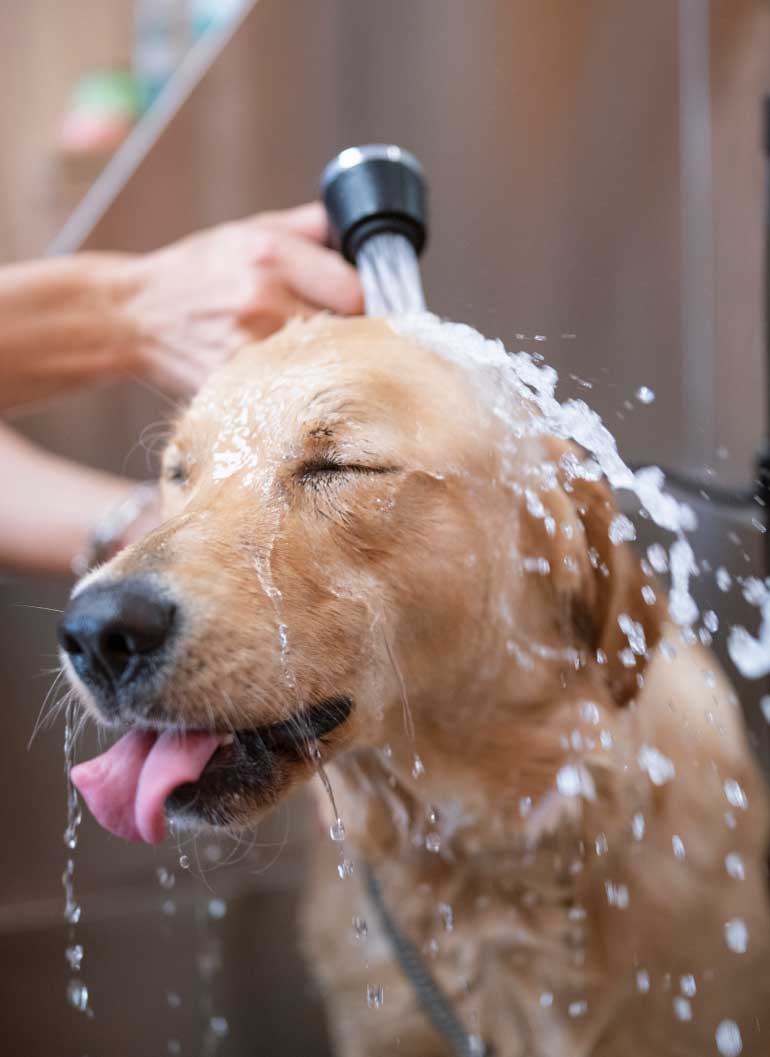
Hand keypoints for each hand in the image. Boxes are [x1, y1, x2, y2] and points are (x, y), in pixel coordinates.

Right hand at [124, 203, 362, 395]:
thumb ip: (309, 228)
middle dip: (351, 338)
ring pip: (322, 368)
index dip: (366, 303)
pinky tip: (287, 381)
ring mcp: (249, 348)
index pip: (356, 290)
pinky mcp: (237, 385)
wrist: (136, 316)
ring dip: (327, 367)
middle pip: (346, 334)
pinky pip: (290, 392)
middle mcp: (262, 300)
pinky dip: (297, 390)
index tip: (360, 309)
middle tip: (342, 338)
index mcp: (271, 255)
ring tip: (314, 358)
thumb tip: (359, 228)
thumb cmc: (198, 273)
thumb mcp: (249, 231)